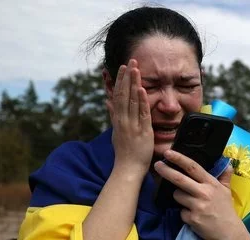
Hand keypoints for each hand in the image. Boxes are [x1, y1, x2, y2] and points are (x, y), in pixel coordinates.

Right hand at [107, 59, 153, 176]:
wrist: (127, 168)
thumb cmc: (124, 152)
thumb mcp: (116, 131)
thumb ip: (113, 116)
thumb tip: (108, 102)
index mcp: (118, 119)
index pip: (118, 96)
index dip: (121, 81)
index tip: (123, 68)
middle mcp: (123, 120)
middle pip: (123, 94)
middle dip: (127, 77)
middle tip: (130, 61)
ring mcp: (132, 125)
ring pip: (131, 101)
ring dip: (133, 84)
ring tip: (135, 69)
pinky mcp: (142, 131)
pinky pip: (141, 114)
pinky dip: (141, 101)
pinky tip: (141, 89)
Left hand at [154, 150, 243, 239]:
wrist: (229, 232)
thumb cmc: (226, 209)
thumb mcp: (227, 191)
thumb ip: (225, 176)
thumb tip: (227, 163)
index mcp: (211, 184)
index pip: (193, 167)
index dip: (179, 159)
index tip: (168, 153)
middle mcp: (203, 193)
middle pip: (179, 179)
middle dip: (166, 171)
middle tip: (157, 165)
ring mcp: (197, 206)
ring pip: (177, 195)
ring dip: (179, 197)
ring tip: (190, 203)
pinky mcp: (192, 218)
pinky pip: (181, 212)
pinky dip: (185, 213)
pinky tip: (194, 216)